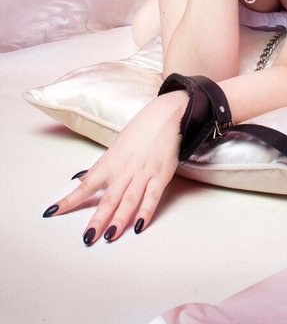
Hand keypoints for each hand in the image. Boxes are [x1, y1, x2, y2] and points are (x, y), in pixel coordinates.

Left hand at [43, 90, 187, 243]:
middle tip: (87, 239)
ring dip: (119, 220)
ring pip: (129, 201)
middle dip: (97, 220)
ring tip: (109, 237)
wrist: (167, 115)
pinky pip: (152, 197)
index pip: (85, 184)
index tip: (52, 212)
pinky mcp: (161, 176)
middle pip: (108, 199)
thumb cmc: (140, 130)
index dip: (69, 200)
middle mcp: (124, 170)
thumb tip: (82, 179)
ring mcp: (143, 173)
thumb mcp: (116, 146)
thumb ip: (101, 166)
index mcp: (110, 161)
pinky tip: (139, 226)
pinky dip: (145, 212)